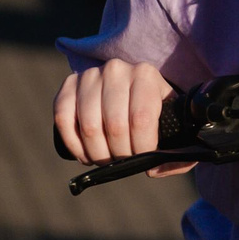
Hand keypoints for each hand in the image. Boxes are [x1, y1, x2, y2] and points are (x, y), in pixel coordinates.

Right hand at [53, 61, 194, 176]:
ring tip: (106, 158)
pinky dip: (74, 145)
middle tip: (124, 160)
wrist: (133, 88)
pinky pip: (63, 120)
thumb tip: (153, 169)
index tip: (143, 157)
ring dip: (97, 153)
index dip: (142, 148)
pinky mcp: (68, 85)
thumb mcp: (175, 127)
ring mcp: (90, 75)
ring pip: (89, 127)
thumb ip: (175, 155)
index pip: (141, 119)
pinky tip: (86, 154)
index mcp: (146, 75)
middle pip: (114, 126)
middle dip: (120, 154)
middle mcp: (116, 70)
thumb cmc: (156, 113)